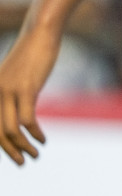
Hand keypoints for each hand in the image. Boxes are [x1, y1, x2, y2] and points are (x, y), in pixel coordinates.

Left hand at [0, 25, 59, 164]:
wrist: (40, 32)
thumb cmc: (32, 53)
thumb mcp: (17, 75)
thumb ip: (13, 92)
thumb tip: (19, 109)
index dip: (1, 145)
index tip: (14, 155)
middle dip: (10, 152)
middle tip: (23, 163)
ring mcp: (8, 91)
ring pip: (10, 130)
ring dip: (23, 147)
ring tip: (35, 155)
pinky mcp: (25, 89)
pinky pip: (27, 120)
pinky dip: (35, 133)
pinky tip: (43, 139)